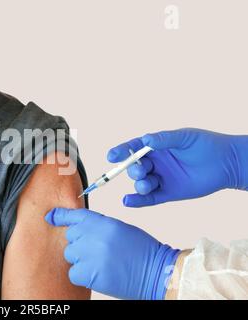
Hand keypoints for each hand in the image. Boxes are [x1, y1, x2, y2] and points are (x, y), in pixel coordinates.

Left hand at [45, 208, 179, 299]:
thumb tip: (76, 227)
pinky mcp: (89, 274)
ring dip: (81, 259)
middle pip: (71, 236)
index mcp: (104, 223)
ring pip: (71, 254)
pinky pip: (73, 272)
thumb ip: (98, 225)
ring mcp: (90, 256)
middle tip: (99, 250)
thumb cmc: (140, 250)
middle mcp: (94, 236)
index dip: (60, 216)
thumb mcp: (119, 229)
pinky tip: (98, 273)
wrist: (157, 273)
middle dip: (80, 243)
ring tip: (101, 263)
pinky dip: (82, 275)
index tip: (50, 216)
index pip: (76, 216)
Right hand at [107, 128, 247, 207]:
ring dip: (138, 185)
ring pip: (140, 184)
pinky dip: (137, 201)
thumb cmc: (207, 145)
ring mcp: (160, 179)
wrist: (227, 164)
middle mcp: (155, 163)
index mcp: (155, 147)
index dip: (121, 152)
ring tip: (146, 184)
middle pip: (134, 168)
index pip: (132, 149)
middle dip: (133, 170)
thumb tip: (146, 140)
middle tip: (141, 170)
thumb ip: (165, 139)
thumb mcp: (185, 138)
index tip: (111, 156)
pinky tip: (127, 201)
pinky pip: (148, 199)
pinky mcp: (167, 193)